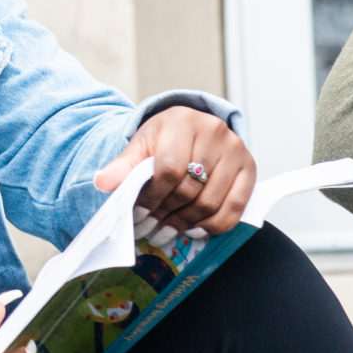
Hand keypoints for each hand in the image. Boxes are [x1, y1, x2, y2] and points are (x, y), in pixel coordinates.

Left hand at [93, 107, 256, 247]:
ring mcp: (236, 150)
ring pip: (211, 202)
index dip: (152, 197)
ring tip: (166, 231)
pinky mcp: (250, 168)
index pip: (168, 169)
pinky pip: (235, 207)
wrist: (191, 129)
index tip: (138, 215)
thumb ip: (122, 166)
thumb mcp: (140, 146)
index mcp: (182, 121)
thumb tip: (102, 182)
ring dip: (186, 223)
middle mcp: (214, 131)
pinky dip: (213, 225)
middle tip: (150, 228)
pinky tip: (193, 230)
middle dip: (166, 214)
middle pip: (190, 188)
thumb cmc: (163, 139)